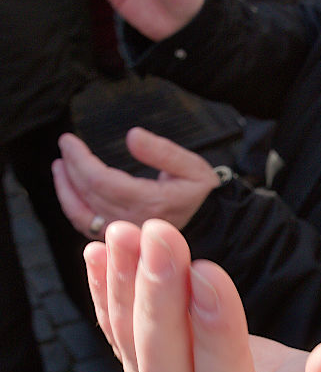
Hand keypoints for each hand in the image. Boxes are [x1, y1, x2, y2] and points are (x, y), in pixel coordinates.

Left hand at [52, 128, 219, 237]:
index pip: (100, 180)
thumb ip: (162, 151)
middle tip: (65, 146)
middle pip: (88, 194)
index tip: (69, 141)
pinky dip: (73, 207)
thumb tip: (132, 136)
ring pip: (82, 213)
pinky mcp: (120, 236)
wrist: (210, 223)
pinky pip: (87, 225)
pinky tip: (70, 191)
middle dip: (71, 167)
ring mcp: (125, 232)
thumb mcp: (191, 166)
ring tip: (59, 167)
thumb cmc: (200, 193)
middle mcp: (133, 221)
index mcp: (149, 202)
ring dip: (65, 189)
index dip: (79, 159)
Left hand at [84, 219, 320, 371]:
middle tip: (160, 235)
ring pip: (135, 353)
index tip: (211, 272)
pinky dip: (107, 298)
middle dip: (159, 298)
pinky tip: (99, 254)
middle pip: (167, 370)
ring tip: (125, 233)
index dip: (217, 334)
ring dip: (127, 289)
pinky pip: (122, 342)